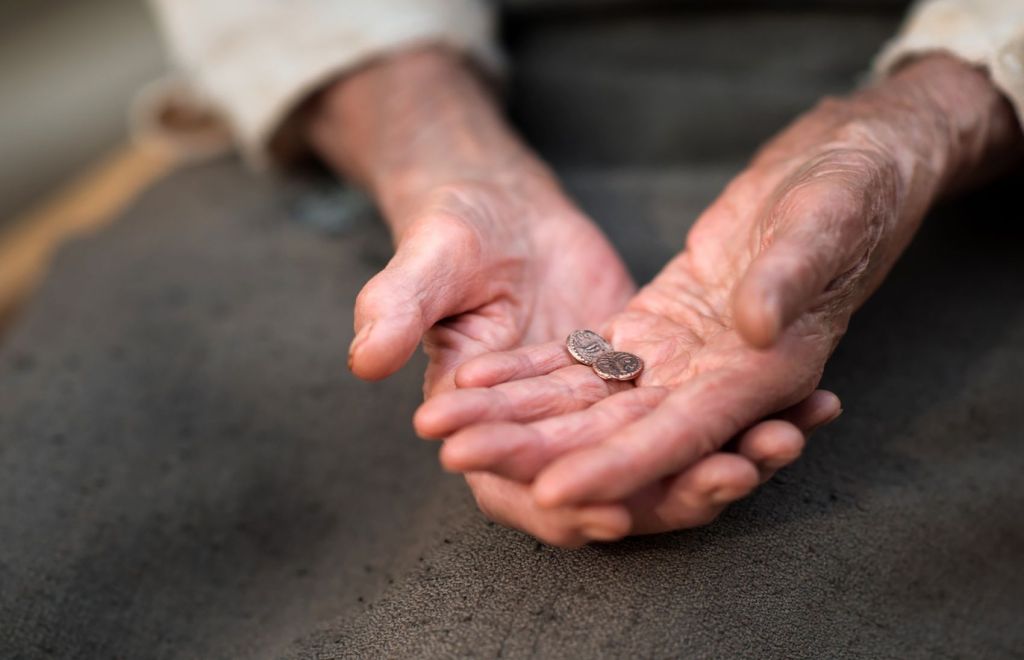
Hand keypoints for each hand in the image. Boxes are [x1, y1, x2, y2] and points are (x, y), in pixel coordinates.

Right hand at [310, 48, 849, 544]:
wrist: (499, 204)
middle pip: (614, 489)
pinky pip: (698, 409)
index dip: (567, 506)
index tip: (618, 506)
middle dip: (675, 494)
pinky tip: (805, 403)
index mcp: (483, 427)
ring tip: (784, 438)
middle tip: (736, 473)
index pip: (522, 492)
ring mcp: (603, 411)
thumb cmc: (451, 232)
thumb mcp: (427, 263)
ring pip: (667, 458)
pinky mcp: (646, 380)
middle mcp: (549, 435)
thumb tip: (366, 361)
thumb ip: (398, 309)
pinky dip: (746, 413)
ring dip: (725, 460)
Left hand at [416, 54, 1019, 538]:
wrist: (845, 170)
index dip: (615, 467)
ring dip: (516, 417)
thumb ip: (791, 276)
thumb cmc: (854, 190)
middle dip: (535, 451)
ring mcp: (680, 358)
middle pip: (614, 434)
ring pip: (585, 403)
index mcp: (765, 371)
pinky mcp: (653, 328)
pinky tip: (476, 379)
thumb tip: (753, 327)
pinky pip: (583, 362)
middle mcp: (717, 380)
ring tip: (445, 426)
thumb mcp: (829, 218)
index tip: (549, 492)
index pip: (679, 435)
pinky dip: (530, 372)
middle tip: (459, 457)